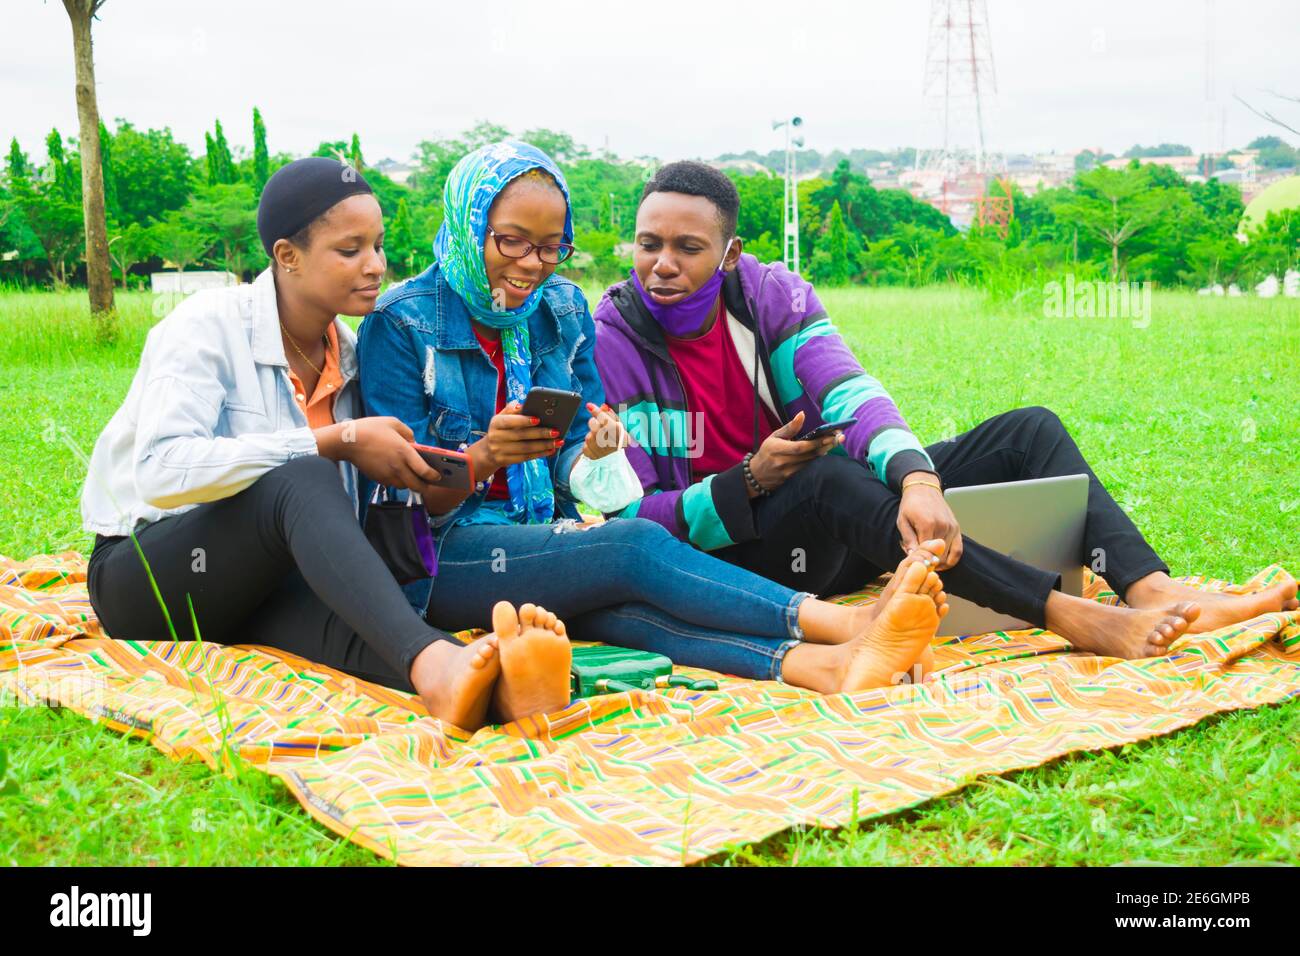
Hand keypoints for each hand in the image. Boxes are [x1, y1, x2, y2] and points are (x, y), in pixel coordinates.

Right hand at [316, 417, 441, 496]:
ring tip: (414, 477)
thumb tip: (414, 442)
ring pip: (405, 486)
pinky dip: (397, 481)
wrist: (347, 441)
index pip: (425, 471)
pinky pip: (392, 484)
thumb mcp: (393, 422)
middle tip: (430, 483)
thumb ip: (408, 432)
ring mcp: (387, 475)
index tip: (438, 476)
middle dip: (425, 486)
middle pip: (417, 485)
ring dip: (411, 483)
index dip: (434, 476)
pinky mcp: (378, 479)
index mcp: (404, 452)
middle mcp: (398, 466)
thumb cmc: (371, 428)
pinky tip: (397, 472)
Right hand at [467, 400, 561, 478]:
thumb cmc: (502, 429)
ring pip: (525, 448)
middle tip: (556, 431)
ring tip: (558, 442)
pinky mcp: (505, 461)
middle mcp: (495, 437)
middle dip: (540, 433)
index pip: (509, 421)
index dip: (524, 420)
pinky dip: (540, 454)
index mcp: (495, 423)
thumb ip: (512, 410)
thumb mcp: (502, 417)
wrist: (488, 451)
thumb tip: (522, 404)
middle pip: (521, 435)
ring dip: (544, 445)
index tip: (538, 419)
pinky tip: (551, 450)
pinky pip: (525, 457)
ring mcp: (499, 450)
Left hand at [580, 402, 625, 462]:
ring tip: (596, 434)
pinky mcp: (595, 457)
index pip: (609, 423)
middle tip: (595, 421)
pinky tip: (593, 442)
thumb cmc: (613, 433)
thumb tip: (603, 406)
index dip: (599, 413)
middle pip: (597, 429)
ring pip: (589, 437)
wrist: (610, 451)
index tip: (589, 406)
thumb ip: (608, 414)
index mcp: (623, 437)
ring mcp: (604, 453)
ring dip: (590, 433)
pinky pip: (585, 446)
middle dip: (593, 422)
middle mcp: (614, 446)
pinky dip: (587, 443)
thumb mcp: (614, 421)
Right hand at [747, 411, 842, 496]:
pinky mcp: (792, 480)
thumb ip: (790, 427)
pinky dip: (818, 461)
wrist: (757, 476)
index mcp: (776, 448)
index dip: (817, 442)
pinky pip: (809, 470)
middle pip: (809, 455)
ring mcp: (788, 473)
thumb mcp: (774, 436)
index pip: (800, 447)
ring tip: (835, 442)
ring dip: (825, 452)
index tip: (830, 435)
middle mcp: (782, 462)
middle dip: (826, 445)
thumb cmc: (767, 452)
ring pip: (811, 463)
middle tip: (839, 437)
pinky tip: (825, 453)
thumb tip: (802, 414)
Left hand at [896, 473, 962, 569]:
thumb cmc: (911, 505)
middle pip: (938, 556)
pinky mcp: (957, 528)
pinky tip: (943, 563)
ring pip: (948, 555)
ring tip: (930, 564)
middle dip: (930, 563)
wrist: (924, 489)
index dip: (920, 561)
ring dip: (940, 563)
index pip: (926, 552)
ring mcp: (952, 527)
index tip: (915, 564)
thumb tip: (913, 557)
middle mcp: (942, 526)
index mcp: (927, 524)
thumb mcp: (902, 521)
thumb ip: (908, 540)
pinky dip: (952, 559)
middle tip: (922, 564)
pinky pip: (958, 550)